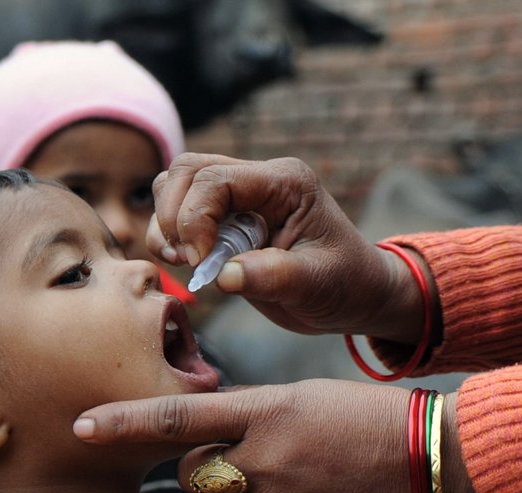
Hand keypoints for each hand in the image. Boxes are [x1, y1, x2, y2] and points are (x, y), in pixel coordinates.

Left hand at [75, 380, 446, 492]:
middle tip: (252, 467)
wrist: (440, 463)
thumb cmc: (373, 424)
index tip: (81, 427)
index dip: (124, 422)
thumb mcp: (309, 402)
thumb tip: (215, 450)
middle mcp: (267, 461)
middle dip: (208, 478)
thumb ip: (255, 423)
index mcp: (268, 412)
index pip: (178, 419)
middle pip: (193, 480)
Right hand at [147, 153, 425, 344]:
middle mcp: (259, 179)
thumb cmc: (345, 284)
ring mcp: (241, 196)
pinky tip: (186, 264)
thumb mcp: (317, 284)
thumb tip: (224, 277)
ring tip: (184, 261)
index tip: (201, 264)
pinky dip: (170, 236)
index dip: (195, 219)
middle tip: (187, 261)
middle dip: (173, 216)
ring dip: (167, 224)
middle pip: (187, 170)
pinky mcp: (226, 218)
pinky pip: (180, 209)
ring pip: (176, 184)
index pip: (216, 180)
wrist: (354, 294)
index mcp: (285, 182)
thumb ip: (273, 276)